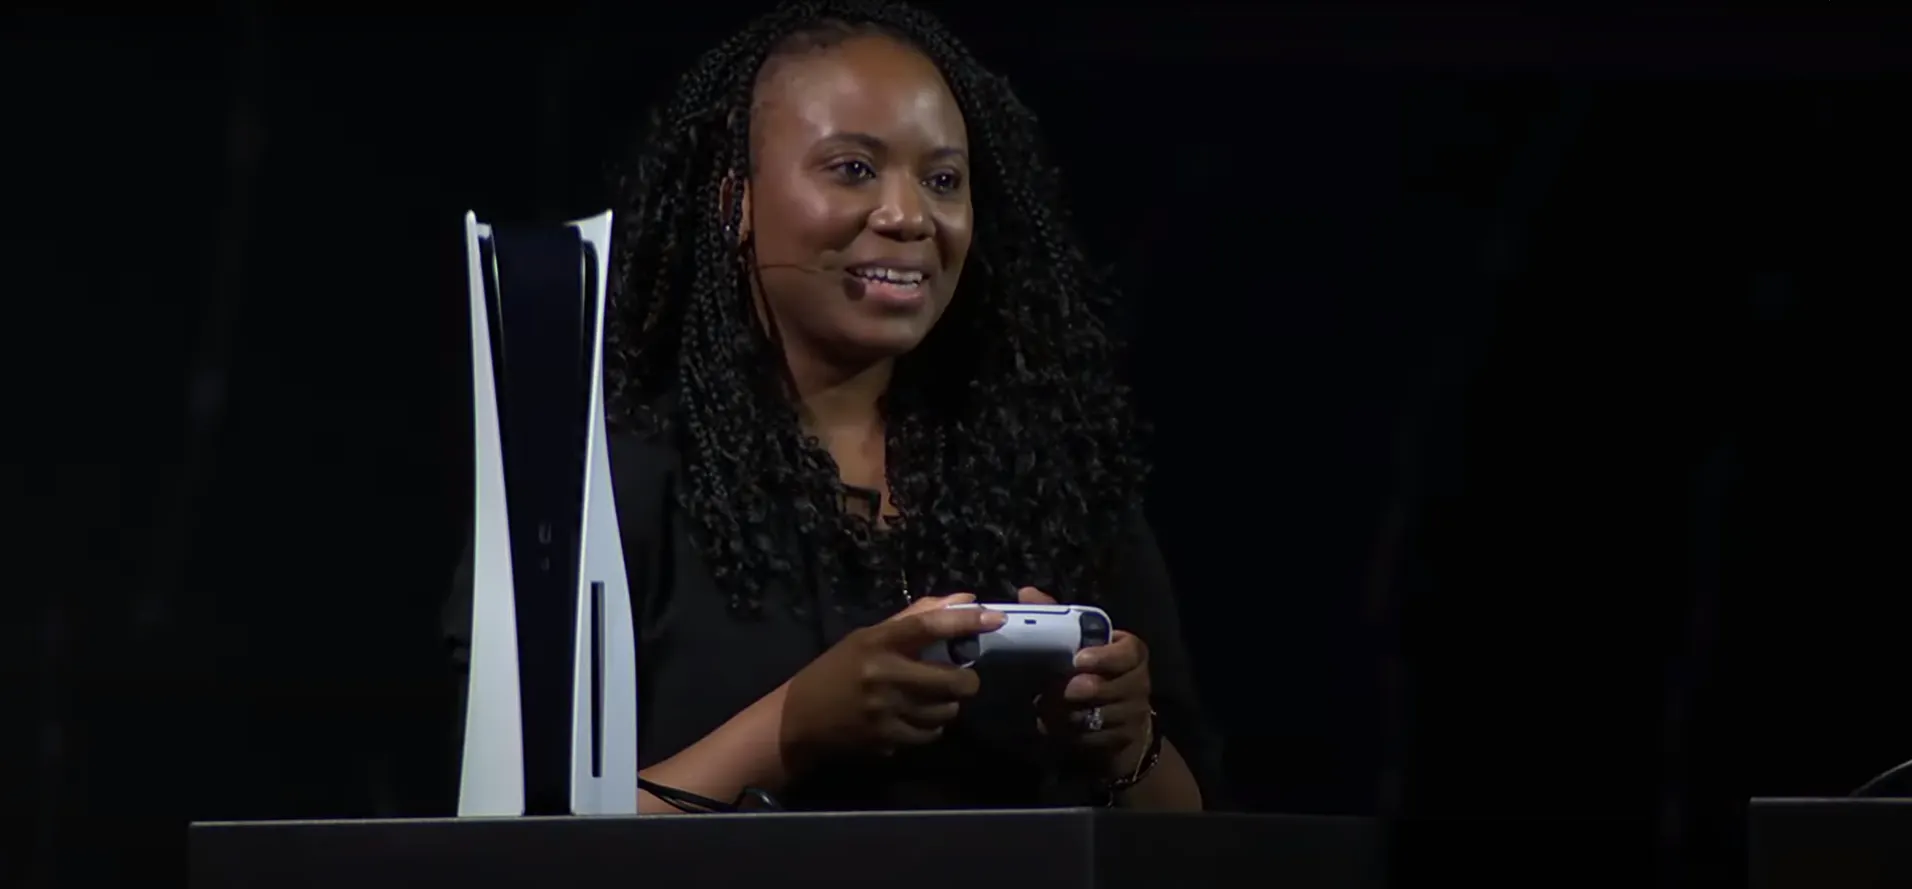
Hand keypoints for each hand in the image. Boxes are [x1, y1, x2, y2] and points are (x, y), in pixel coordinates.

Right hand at [779, 593, 1003, 764]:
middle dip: (965, 680)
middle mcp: (883, 675)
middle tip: (959, 678)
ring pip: (946, 711)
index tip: (995, 618)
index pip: (929, 626)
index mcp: (877, 641)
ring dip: (947, 705)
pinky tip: (915, 718)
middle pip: (952, 680)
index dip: (966, 620)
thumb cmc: (837, 670)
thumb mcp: (868, 637)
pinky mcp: (886, 739)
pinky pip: (930, 734)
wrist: (799, 719)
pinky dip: (930, 727)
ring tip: (932, 699)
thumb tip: (963, 599)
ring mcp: (885, 711)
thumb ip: (915, 619)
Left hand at [1022, 587, 1153, 779]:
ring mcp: (1134, 712)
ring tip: (1052, 710)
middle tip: (1064, 690)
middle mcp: (1139, 682)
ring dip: (1076, 714)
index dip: (1105, 656)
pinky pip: (1099, 739)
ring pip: (1106, 715)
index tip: (1078, 659)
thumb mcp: (1077, 643)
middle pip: (1119, 687)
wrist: (1111, 720)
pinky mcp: (1123, 738)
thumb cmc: (1091, 671)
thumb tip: (1027, 592)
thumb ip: (1055, 618)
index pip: (1128, 652)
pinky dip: (1076, 735)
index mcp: (1131, 653)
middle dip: (1089, 689)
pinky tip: (1059, 728)